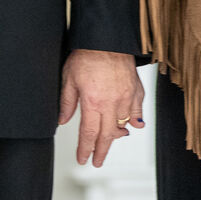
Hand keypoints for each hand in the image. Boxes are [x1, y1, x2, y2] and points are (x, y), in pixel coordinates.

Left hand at [58, 49, 143, 167]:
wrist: (107, 38)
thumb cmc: (87, 55)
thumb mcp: (69, 78)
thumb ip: (67, 102)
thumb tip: (62, 120)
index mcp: (93, 102)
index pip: (89, 134)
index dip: (85, 149)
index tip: (83, 159)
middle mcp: (112, 103)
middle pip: (108, 135)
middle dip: (101, 151)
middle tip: (97, 162)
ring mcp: (126, 97)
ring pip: (124, 125)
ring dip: (117, 135)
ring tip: (111, 141)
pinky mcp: (136, 89)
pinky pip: (137, 111)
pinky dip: (135, 120)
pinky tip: (133, 126)